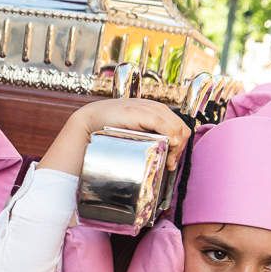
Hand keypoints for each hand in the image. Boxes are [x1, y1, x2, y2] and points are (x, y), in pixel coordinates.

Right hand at [40, 99, 190, 176]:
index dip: (180, 143)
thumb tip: (156, 153)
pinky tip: (168, 148)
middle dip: (180, 147)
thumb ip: (142, 136)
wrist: (89, 121)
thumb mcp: (129, 131)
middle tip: (170, 163)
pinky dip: (172, 138)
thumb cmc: (106, 129)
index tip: (170, 160)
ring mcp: (151, 110)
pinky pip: (168, 126)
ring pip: (178, 128)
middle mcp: (155, 107)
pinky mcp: (145, 114)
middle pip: (181, 127)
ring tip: (168, 161)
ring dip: (177, 147)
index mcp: (154, 110)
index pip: (178, 125)